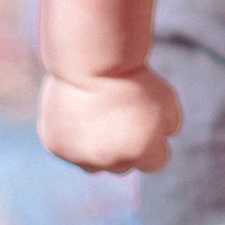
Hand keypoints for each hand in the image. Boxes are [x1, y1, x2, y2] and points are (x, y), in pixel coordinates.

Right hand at [37, 66, 181, 172]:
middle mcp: (110, 161)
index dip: (154, 139)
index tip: (145, 117)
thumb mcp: (166, 100)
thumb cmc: (132, 77)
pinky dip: (73, 137)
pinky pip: (69, 151)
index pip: (156, 161)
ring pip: (94, 164)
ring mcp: (80, 157)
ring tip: (97, 118)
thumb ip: (169, 126)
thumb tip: (162, 139)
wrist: (90, 59)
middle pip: (123, 165)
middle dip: (124, 146)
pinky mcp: (55, 146)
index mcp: (142, 152)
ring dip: (98, 150)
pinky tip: (77, 114)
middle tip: (118, 114)